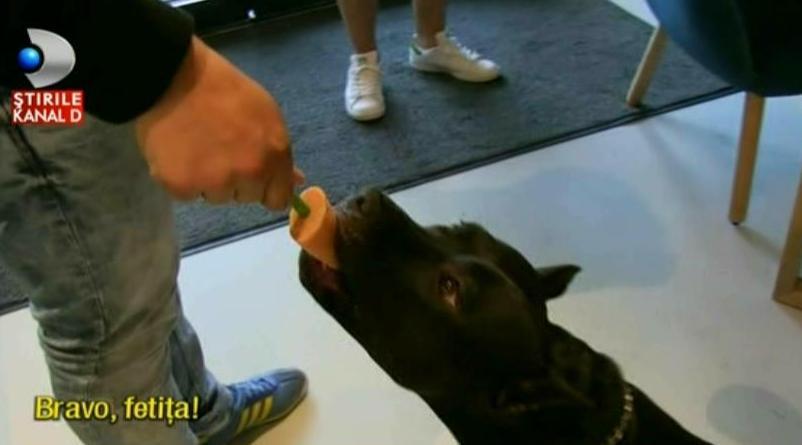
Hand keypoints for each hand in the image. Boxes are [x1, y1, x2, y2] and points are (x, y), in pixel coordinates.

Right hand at [135, 36, 303, 209]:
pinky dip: (182, 179)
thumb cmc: (225, 90)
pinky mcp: (183, 186)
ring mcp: (216, 183)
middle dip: (237, 181)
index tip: (254, 178)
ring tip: (197, 147)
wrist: (173, 78)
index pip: (278, 199)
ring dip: (209, 181)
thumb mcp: (265, 113)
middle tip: (220, 149)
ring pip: (217, 197)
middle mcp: (250, 173)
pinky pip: (188, 194)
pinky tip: (179, 153)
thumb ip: (279, 151)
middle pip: (246, 197)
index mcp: (275, 155)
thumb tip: (296, 179)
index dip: (265, 188)